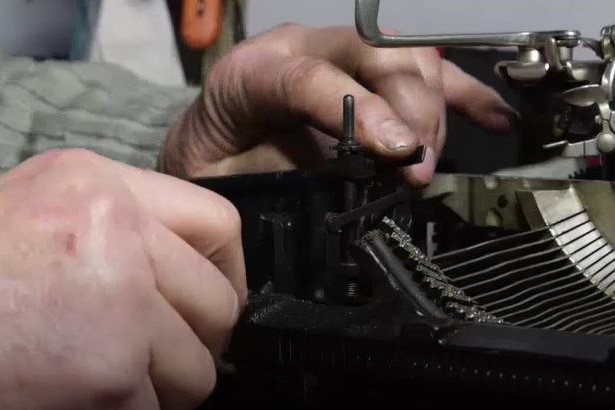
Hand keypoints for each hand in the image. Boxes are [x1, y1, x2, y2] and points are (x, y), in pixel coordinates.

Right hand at [0, 149, 245, 408]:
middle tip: (160, 355)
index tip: (214, 305)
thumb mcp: (43, 211)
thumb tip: (187, 272)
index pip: (218, 224)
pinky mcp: (106, 375)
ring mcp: (116, 307)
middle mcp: (116, 236)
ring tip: (111, 378)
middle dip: (197, 342)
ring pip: (196, 370)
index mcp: (101, 188)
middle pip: (219, 305)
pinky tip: (82, 397)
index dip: (228, 272)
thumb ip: (123, 229)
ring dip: (162, 387)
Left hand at [160, 23, 513, 186]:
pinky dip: (462, 94)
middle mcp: (298, 49)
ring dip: (433, 108)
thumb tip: (347, 186)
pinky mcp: (364, 76)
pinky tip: (492, 115)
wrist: (210, 148)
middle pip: (372, 52)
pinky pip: (422, 73)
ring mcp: (337, 56)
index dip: (363, 110)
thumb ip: (271, 179)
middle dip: (409, 108)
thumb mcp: (223, 181)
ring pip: (404, 56)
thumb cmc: (213, 165)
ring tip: (430, 160)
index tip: (398, 151)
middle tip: (418, 166)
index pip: (312, 76)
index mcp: (251, 73)